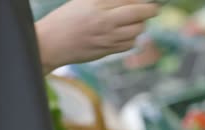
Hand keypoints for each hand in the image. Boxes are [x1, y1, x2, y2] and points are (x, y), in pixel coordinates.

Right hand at [35, 0, 158, 72]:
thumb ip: (108, 0)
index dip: (141, 0)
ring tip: (134, 22)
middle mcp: (105, 19)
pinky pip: (130, 44)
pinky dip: (132, 39)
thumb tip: (130, 1)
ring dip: (140, 25)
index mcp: (98, 3)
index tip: (146, 1)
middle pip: (140, 13)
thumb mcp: (84, 2)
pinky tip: (126, 35)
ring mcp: (108, 36)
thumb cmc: (66, 19)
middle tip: (153, 9)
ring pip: (138, 30)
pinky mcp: (107, 50)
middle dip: (150, 10)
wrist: (51, 43)